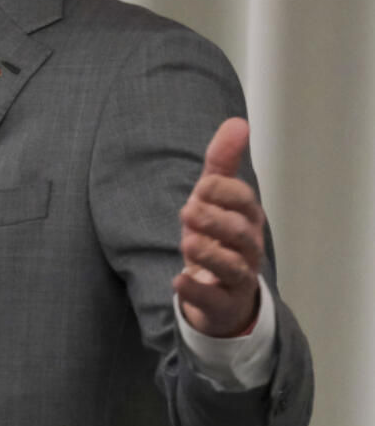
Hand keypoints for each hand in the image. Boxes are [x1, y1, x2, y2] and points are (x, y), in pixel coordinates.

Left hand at [172, 117, 264, 336]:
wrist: (220, 294)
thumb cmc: (217, 238)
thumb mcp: (214, 199)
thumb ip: (222, 163)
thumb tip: (237, 122)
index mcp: (246, 219)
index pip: (244, 201)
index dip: (225, 192)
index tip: (202, 187)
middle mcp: (247, 248)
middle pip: (240, 233)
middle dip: (215, 220)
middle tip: (188, 210)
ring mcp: (237, 279)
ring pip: (233, 267)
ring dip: (209, 253)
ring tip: (187, 242)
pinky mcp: (221, 303)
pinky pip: (214, 299)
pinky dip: (196, 289)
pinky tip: (179, 279)